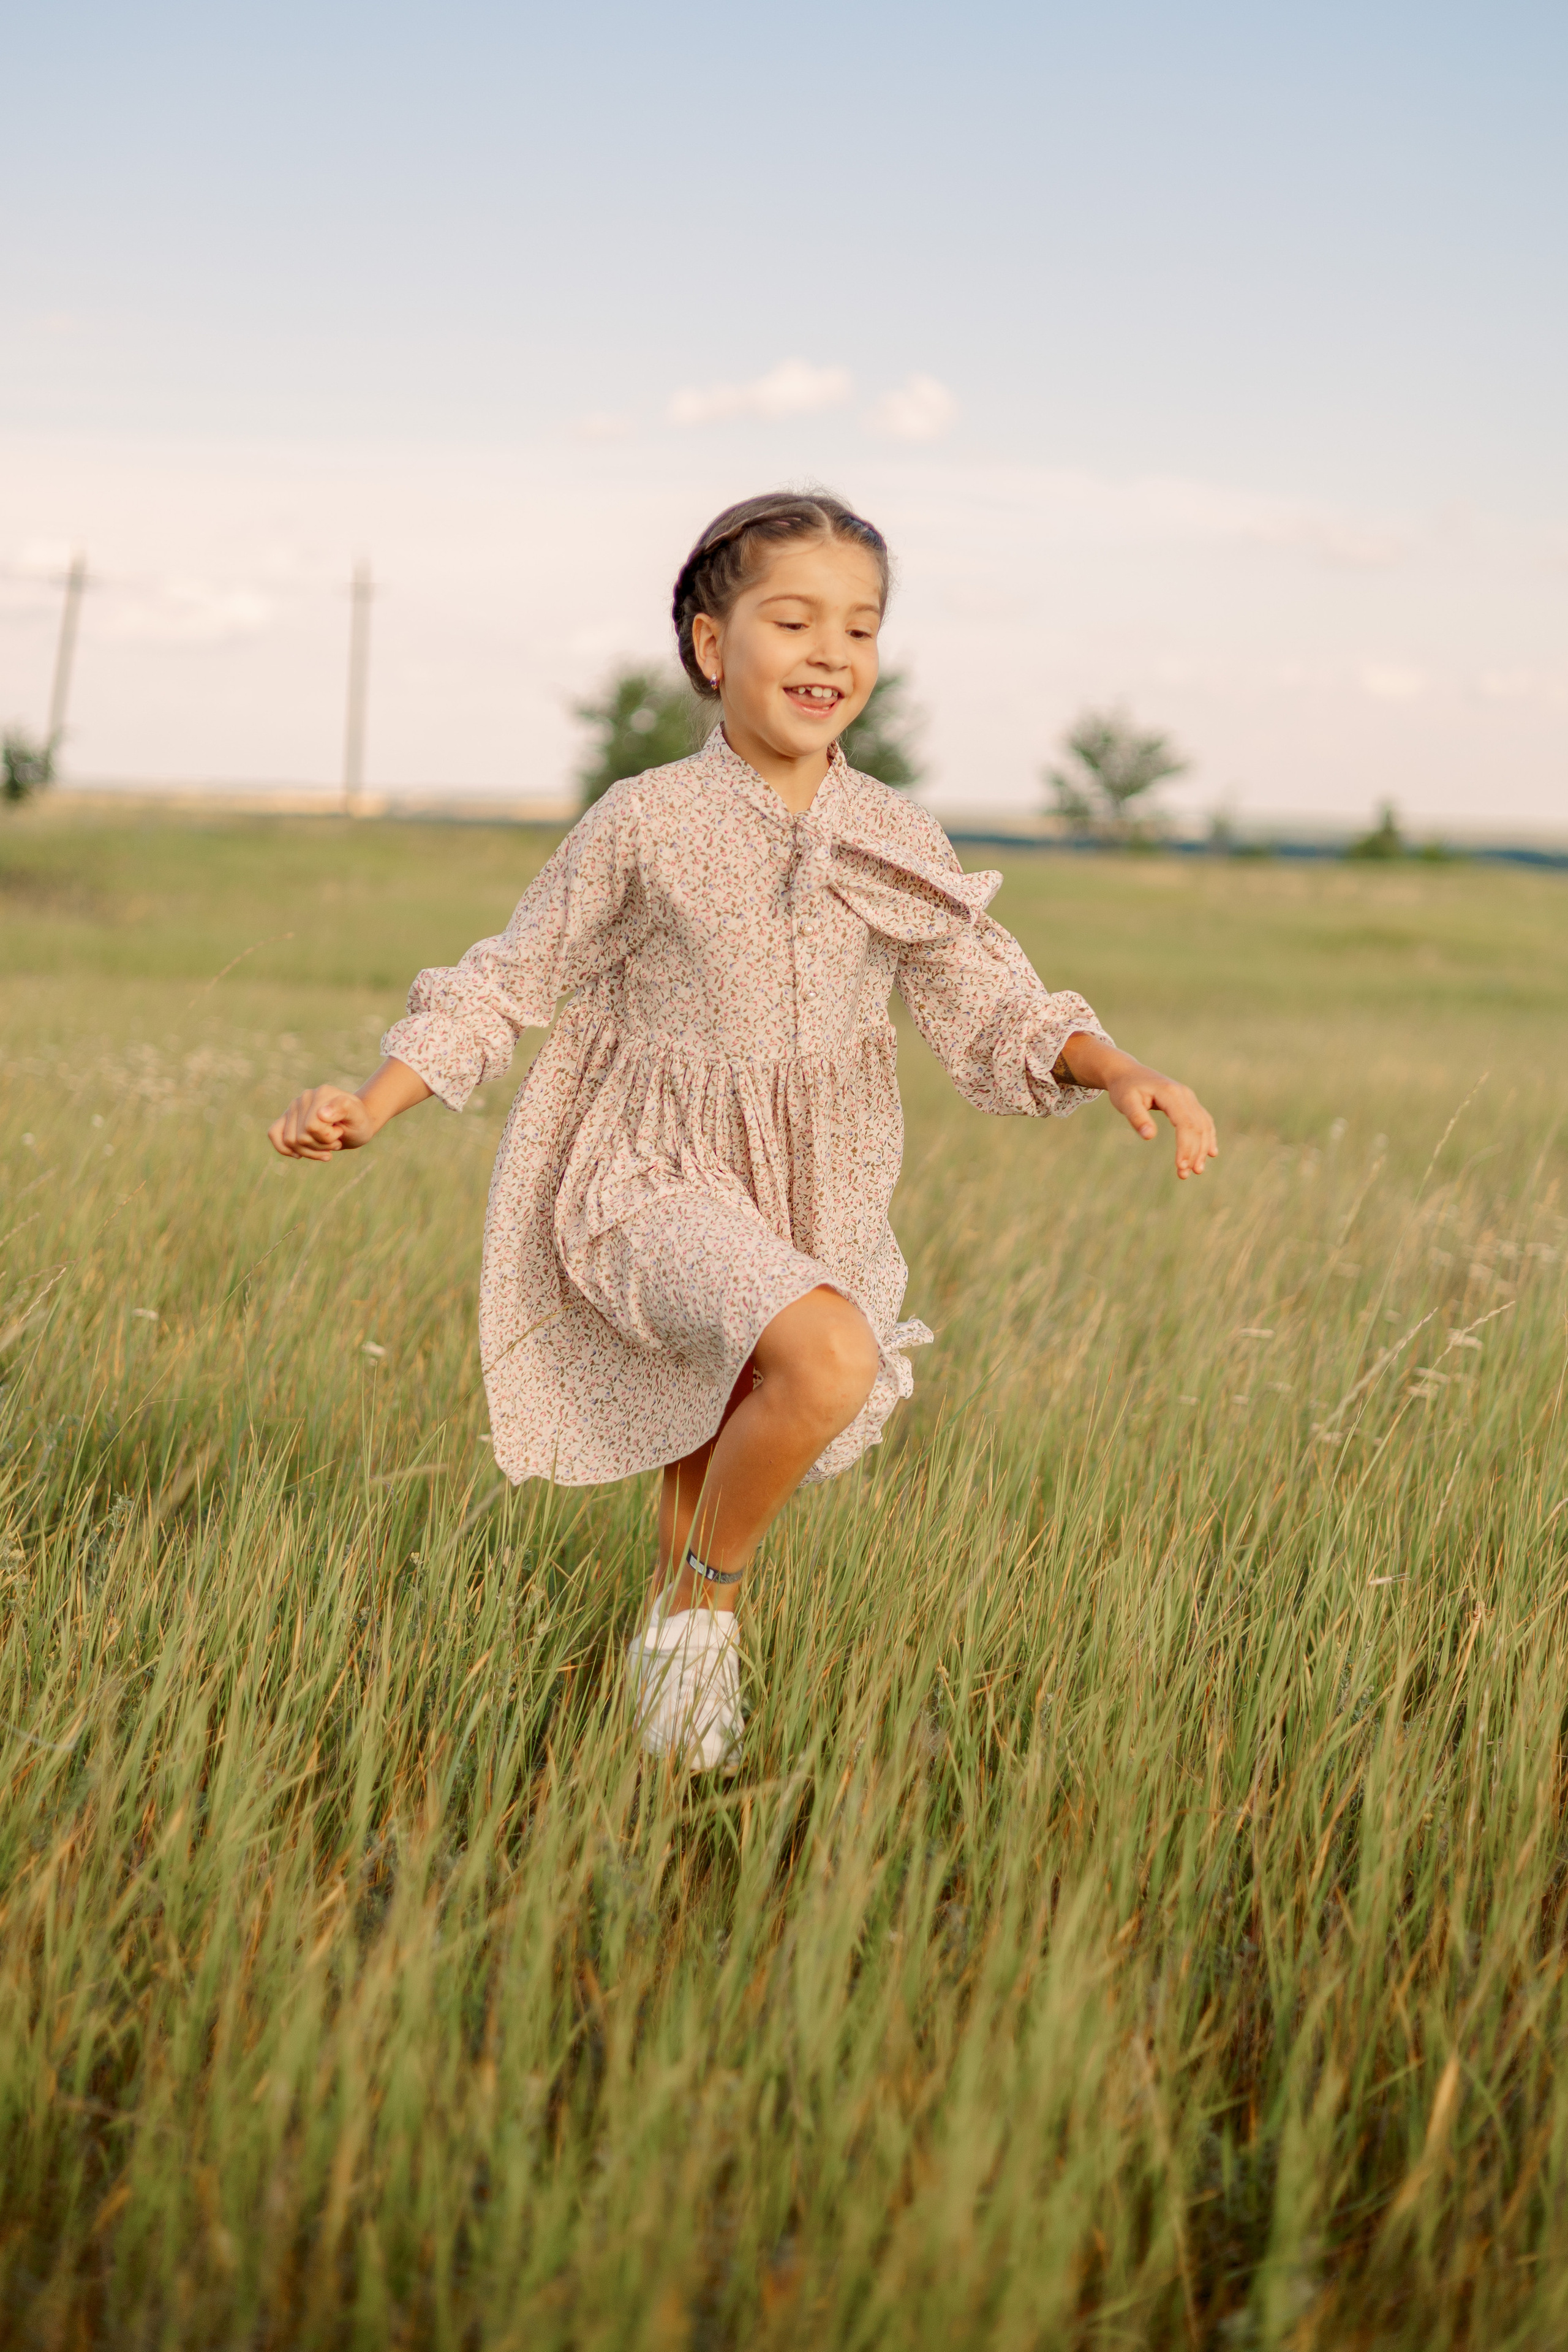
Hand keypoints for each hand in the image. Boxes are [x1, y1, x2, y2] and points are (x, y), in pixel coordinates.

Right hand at [268, 1085, 377, 1159]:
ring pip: (289, 1142)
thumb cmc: (358, 1122)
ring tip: (326, 1144)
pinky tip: (299, 1155)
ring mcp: (294, 1107)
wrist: (354, 1123)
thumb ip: (344, 1109)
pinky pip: (274, 1134)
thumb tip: (321, 1113)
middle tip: (335, 1139)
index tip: (340, 1132)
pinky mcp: (287, 1117)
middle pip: (300, 1137)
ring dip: (310, 1151)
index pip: (312, 1127)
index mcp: (322, 1093)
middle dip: (320, 1146)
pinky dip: (286, 1149)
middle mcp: (304, 1097)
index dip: (327, 1137)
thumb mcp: (358, 1117)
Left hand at [1056, 1035, 1218, 1179]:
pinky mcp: (1188, 1102)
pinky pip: (1204, 1120)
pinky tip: (1210, 1153)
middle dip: (1194, 1152)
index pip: (1185, 1124)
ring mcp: (1189, 1097)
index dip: (1185, 1146)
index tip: (1180, 1166)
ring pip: (1204, 1125)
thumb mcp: (1125, 1102)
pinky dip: (1208, 1137)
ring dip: (1203, 1148)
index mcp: (1170, 1094)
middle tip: (1184, 1175)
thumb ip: (1137, 1117)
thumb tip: (1149, 1136)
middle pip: (1197, 1127)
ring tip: (1196, 1171)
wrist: (1128, 1073)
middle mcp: (1184, 1094)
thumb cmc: (1124, 1088)